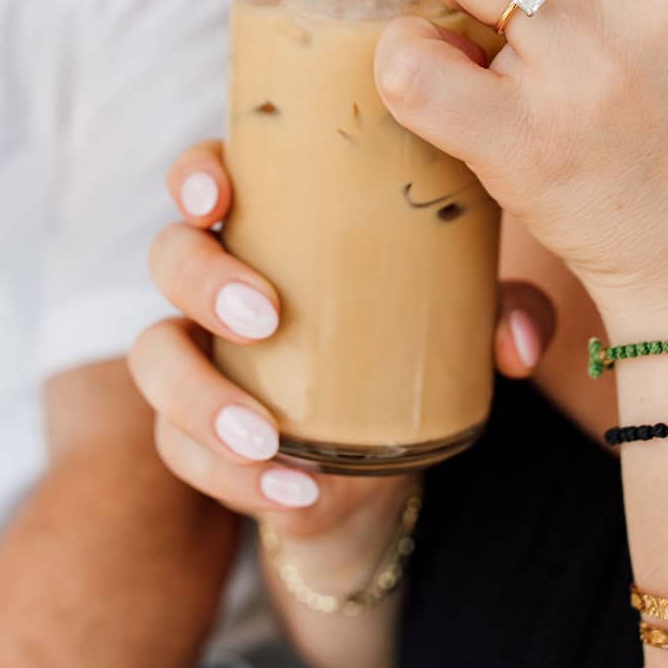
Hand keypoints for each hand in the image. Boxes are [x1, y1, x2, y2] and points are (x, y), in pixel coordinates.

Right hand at [129, 141, 555, 542]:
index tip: (216, 198)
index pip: (205, 178)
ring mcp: (198, 358)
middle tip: (264, 319)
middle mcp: (213, 284)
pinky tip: (292, 491)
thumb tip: (515, 345)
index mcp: (264, 227)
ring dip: (199, 397)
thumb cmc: (407, 345)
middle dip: (202, 283)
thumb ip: (497, 315)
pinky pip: (179, 449)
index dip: (194, 177)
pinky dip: (229, 476)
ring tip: (264, 439)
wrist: (381, 460)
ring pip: (152, 358)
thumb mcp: (462, 321)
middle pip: (168, 258)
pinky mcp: (197, 435)